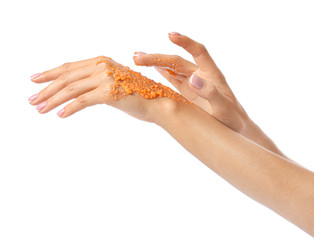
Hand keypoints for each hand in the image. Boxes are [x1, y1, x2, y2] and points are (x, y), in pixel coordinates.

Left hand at [28, 56, 171, 121]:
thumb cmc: (138, 96)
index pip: (70, 67)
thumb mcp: (113, 84)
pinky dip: (69, 108)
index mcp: (101, 61)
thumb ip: (96, 81)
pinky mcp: (109, 92)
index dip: (50, 74)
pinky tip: (61, 115)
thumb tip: (76, 91)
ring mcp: (106, 77)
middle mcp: (102, 66)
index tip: (36, 81)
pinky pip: (83, 100)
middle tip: (33, 100)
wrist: (159, 103)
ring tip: (42, 109)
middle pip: (67, 77)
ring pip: (72, 88)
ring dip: (53, 100)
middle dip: (47, 89)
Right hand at [133, 32, 247, 131]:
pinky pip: (171, 80)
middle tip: (137, 57)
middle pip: (176, 61)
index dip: (185, 42)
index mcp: (211, 74)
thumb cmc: (231, 118)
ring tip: (137, 58)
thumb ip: (210, 93)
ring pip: (171, 69)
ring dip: (155, 63)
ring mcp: (192, 84)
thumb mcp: (223, 108)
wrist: (234, 128)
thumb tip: (192, 79)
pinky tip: (148, 70)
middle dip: (157, 57)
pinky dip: (160, 74)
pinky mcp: (187, 93)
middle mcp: (200, 75)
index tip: (170, 35)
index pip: (198, 51)